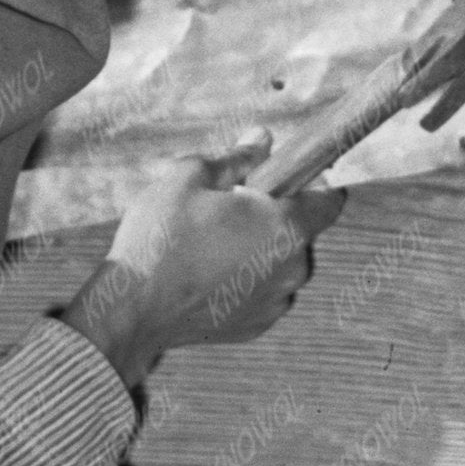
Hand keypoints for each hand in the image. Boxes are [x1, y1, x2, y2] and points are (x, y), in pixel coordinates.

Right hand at [59, 173, 315, 381]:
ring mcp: (275, 301)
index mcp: (286, 226)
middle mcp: (293, 268)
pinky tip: (207, 273)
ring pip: (280, 262)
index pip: (330, 199)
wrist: (133, 309)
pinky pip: (262, 292)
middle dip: (273, 215)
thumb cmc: (162, 239)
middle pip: (300, 230)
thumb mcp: (190, 176)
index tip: (285, 176)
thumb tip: (262, 140)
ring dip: (258, 249)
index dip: (312, 181)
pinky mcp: (256, 325)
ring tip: (211, 243)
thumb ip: (237, 157)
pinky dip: (245, 281)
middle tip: (228, 207)